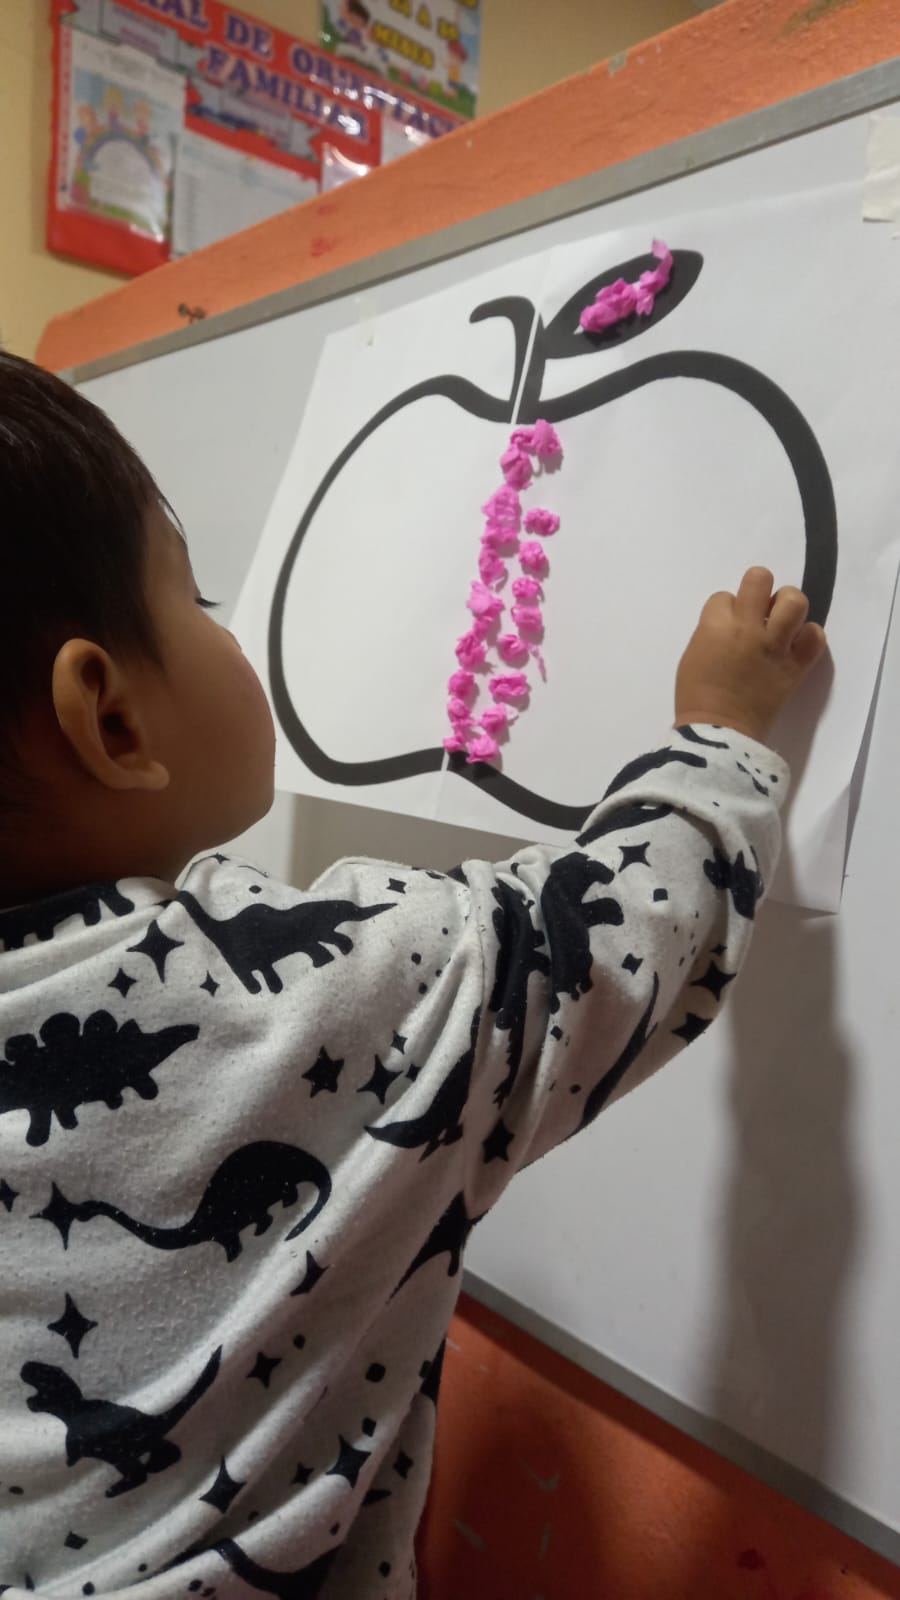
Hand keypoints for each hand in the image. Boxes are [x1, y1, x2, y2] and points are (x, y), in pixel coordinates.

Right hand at [675, 567, 827, 744]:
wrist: (719, 731)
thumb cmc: (696, 696)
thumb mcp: (693, 654)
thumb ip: (712, 631)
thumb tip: (734, 624)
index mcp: (715, 625)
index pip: (724, 596)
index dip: (727, 609)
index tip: (727, 627)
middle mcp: (748, 628)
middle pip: (760, 579)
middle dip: (759, 591)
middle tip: (758, 611)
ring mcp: (775, 645)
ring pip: (794, 600)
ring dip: (787, 605)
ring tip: (781, 622)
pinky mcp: (796, 666)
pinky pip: (816, 636)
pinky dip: (809, 637)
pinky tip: (796, 645)